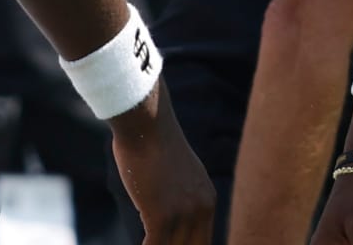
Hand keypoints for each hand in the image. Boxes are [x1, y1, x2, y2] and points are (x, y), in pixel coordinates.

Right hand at [111, 80, 215, 243]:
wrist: (145, 120)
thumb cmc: (152, 142)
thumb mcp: (177, 171)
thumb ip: (181, 195)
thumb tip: (166, 216)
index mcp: (206, 199)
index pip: (203, 242)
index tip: (169, 244)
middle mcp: (201, 208)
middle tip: (155, 243)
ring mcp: (183, 213)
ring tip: (147, 243)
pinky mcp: (162, 216)